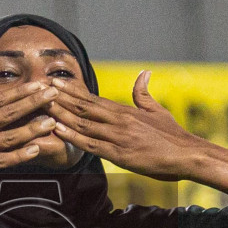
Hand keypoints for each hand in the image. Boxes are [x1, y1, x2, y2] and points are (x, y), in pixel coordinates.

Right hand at [0, 81, 62, 188]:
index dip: (21, 92)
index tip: (38, 85)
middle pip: (10, 112)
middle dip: (34, 102)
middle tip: (55, 94)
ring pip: (10, 136)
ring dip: (33, 128)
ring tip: (53, 121)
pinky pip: (1, 160)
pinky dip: (19, 156)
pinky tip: (35, 151)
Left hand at [47, 73, 210, 181]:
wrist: (188, 155)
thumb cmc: (174, 136)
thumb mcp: (157, 111)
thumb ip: (144, 93)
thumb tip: (144, 73)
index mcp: (126, 111)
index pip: (93, 98)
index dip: (71, 91)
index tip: (55, 82)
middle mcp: (119, 121)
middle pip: (83, 107)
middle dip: (59, 97)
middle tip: (39, 88)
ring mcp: (118, 137)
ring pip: (83, 123)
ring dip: (60, 113)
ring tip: (42, 104)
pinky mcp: (120, 155)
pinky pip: (91, 145)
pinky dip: (73, 137)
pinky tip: (58, 129)